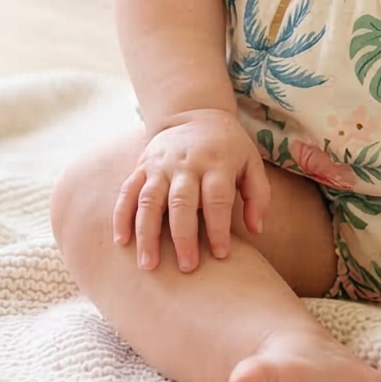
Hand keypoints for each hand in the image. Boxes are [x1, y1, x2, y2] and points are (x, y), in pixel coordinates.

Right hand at [113, 108, 268, 272]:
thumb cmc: (229, 148)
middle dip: (183, 237)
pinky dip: (122, 215)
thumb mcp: (252, 163)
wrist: (196, 114)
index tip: (221, 254)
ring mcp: (160, 166)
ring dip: (147, 233)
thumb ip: (258, 195)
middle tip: (186, 267)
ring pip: (149, 200)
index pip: (217, 198)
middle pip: (181, 202)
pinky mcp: (142, 167)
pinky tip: (121, 241)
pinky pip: (127, 191)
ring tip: (149, 265)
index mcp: (216, 163)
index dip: (219, 227)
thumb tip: (256, 229)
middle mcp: (186, 164)